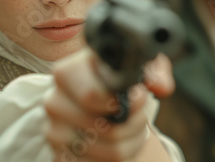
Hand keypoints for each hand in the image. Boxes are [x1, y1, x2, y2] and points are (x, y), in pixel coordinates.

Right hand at [44, 48, 173, 161]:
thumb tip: (160, 87)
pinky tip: (120, 143)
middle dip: (135, 124)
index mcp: (65, 73)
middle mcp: (54, 102)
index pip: (93, 96)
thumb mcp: (134, 63)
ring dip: (131, 143)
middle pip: (108, 128)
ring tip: (134, 128)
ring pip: (109, 151)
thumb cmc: (114, 77)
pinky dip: (118, 157)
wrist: (96, 94)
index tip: (140, 97)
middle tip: (141, 114)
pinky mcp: (60, 155)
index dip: (126, 101)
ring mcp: (54, 132)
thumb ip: (153, 69)